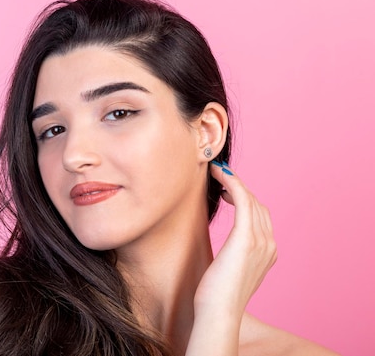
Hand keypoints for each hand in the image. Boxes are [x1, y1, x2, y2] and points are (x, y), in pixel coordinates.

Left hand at [194, 162, 276, 318]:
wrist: (218, 313)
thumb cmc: (216, 296)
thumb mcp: (230, 270)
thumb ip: (234, 255)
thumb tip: (224, 248)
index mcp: (269, 252)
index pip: (260, 216)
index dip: (244, 198)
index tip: (225, 189)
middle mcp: (270, 244)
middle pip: (258, 204)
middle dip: (238, 187)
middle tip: (219, 175)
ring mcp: (261, 241)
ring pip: (251, 199)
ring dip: (233, 181)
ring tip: (216, 172)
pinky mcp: (246, 237)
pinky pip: (243, 200)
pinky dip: (231, 182)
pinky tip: (218, 174)